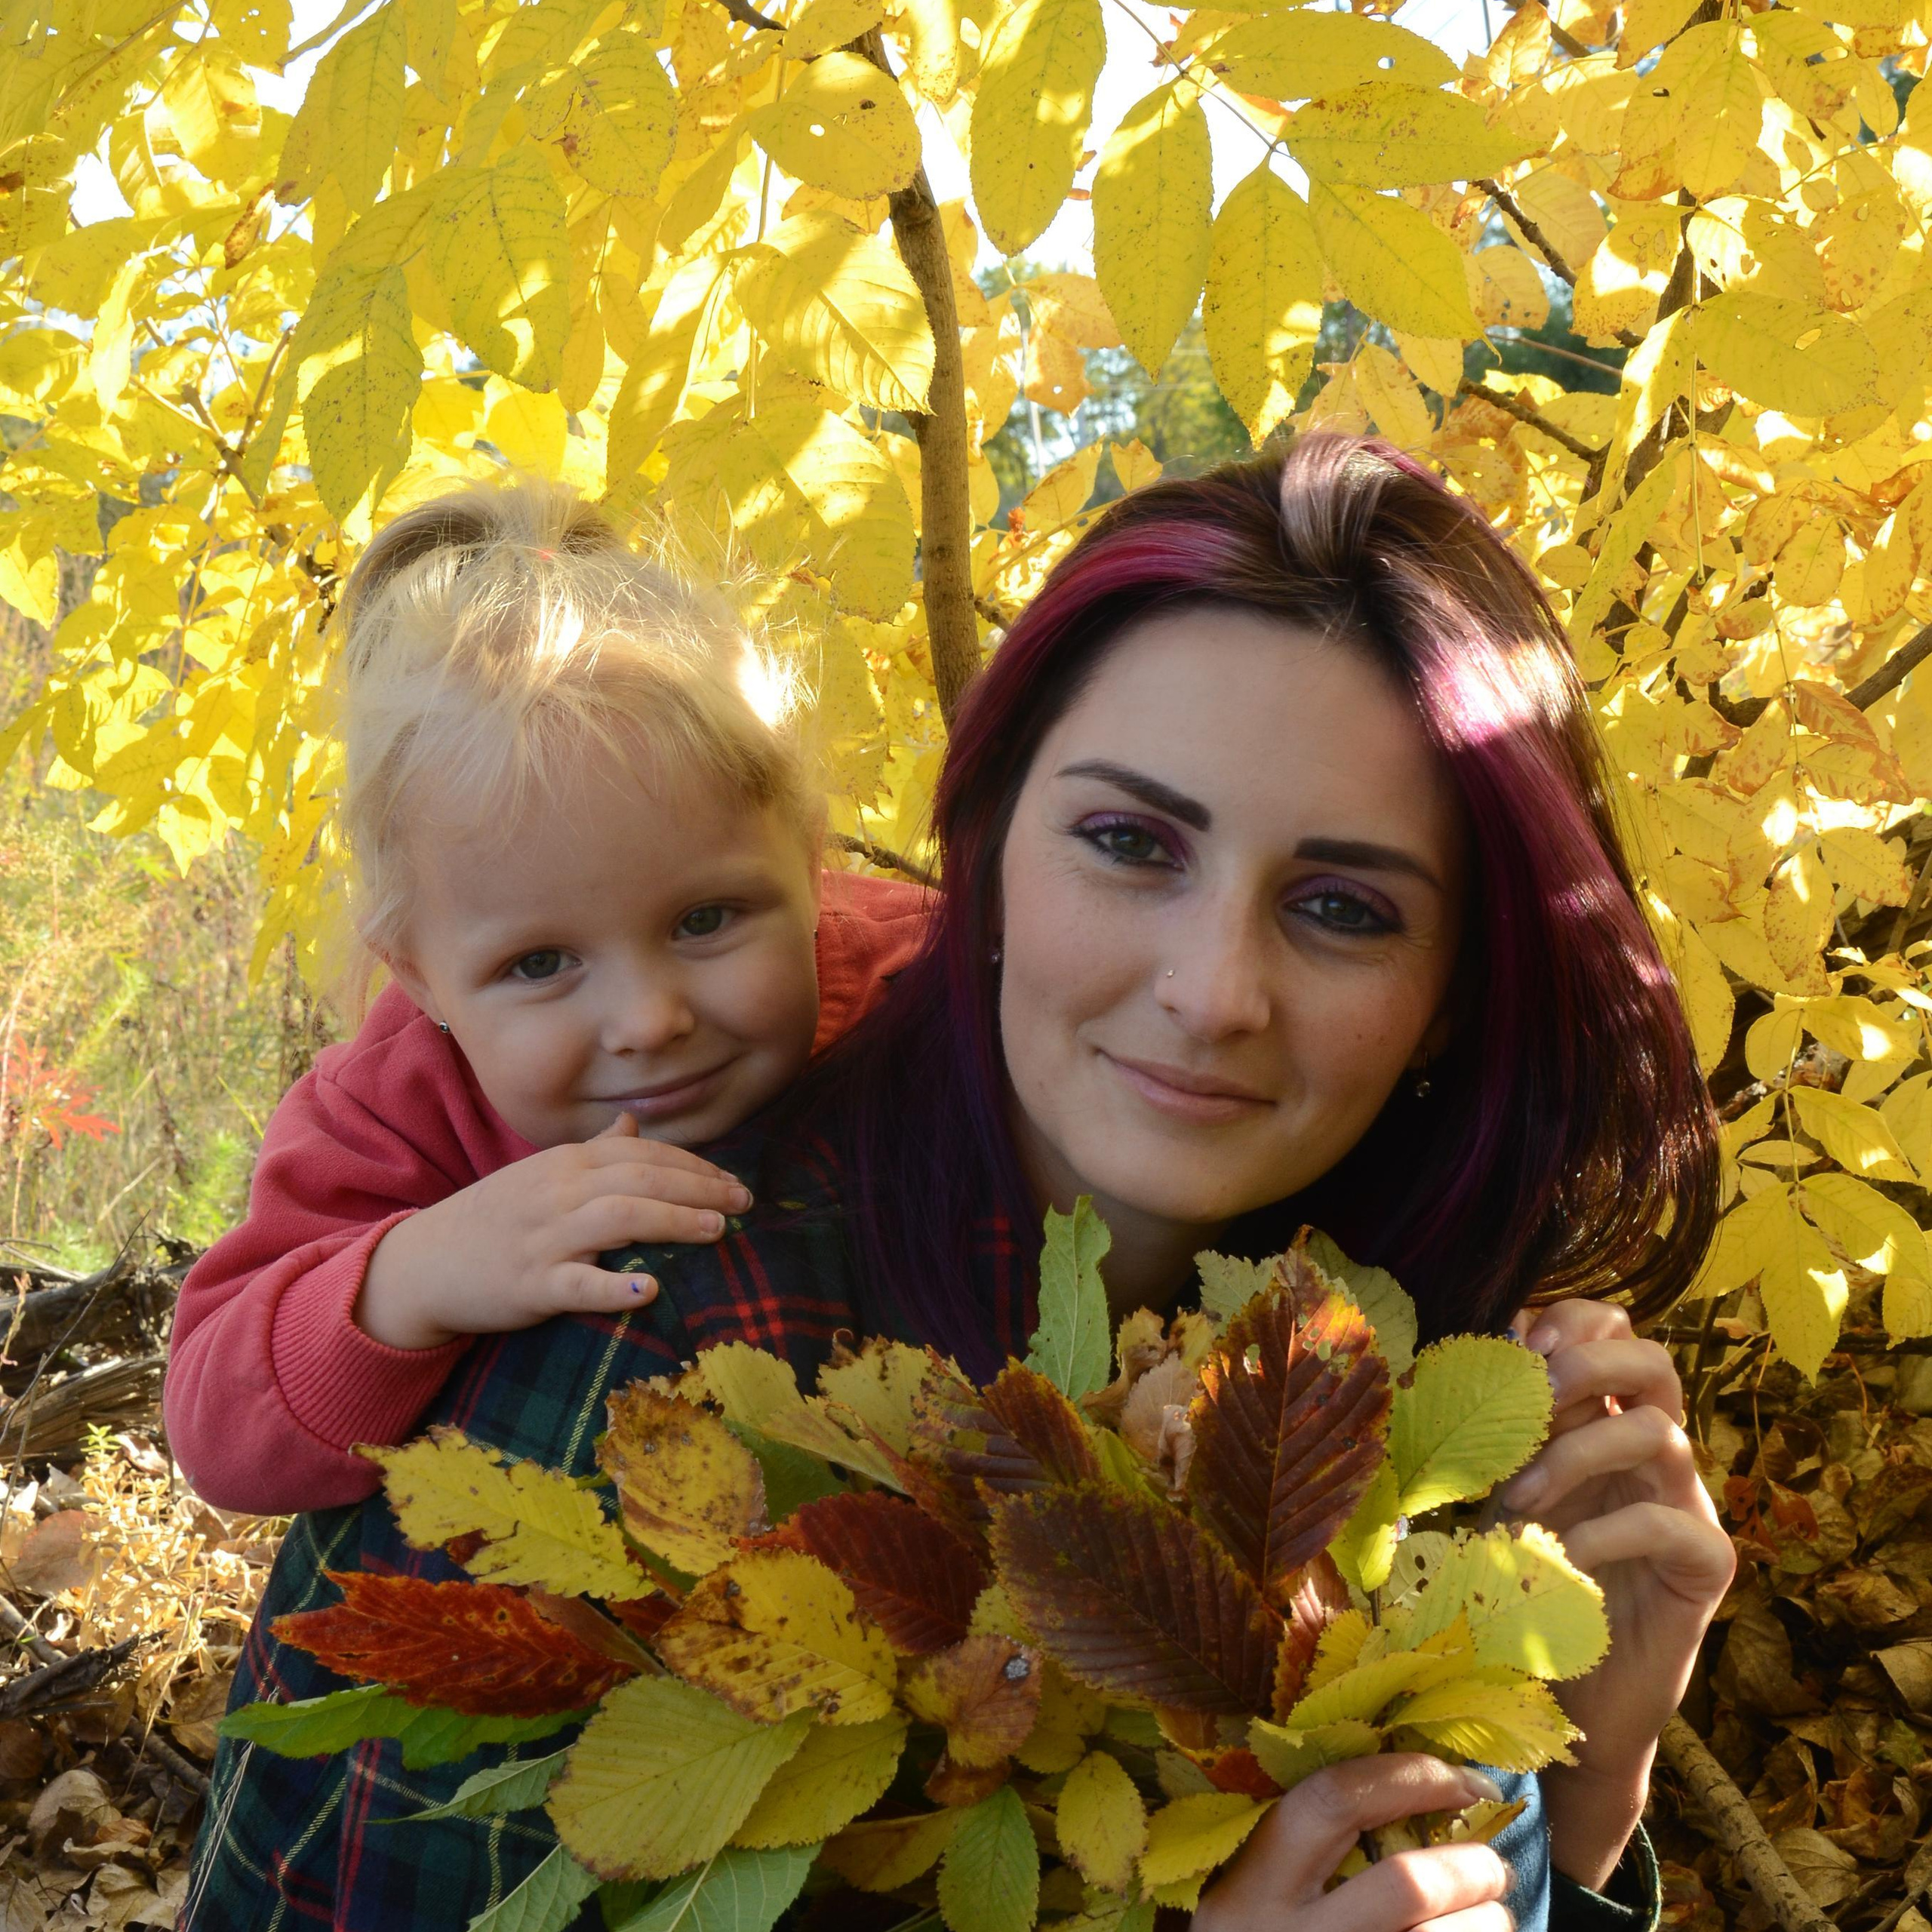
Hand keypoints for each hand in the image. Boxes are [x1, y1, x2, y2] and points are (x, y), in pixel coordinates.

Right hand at [356, 1114, 751, 1350]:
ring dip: (673, 1221)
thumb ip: (593, 1151)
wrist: (424, 1264)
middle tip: (744, 1203)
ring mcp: (544, 1238)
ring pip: (618, 1219)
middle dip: (699, 1188)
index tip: (733, 1182)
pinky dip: (616, 1284)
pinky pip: (578, 1283)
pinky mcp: (531, 1284)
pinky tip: (652, 1287)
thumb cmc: (495, 1219)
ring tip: (717, 1230)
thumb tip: (634, 1124)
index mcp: (565, 1163)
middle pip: (640, 1178)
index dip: (693, 1165)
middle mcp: (558, 1192)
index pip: (641, 1153)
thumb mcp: (542, 1175)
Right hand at [1195, 1757, 1511, 1931]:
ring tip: (1490, 1917)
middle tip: (1492, 1866)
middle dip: (1471, 1866)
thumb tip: (1415, 1799)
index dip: (1411, 1778)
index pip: (1333, 1801)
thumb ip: (1300, 1856)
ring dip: (1489, 1922)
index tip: (1465, 1783)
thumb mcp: (1250, 1900)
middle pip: (1408, 1884)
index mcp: (1253, 1889)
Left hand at [1498, 1298, 1735, 1888]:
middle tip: (1534, 1394)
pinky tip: (1562, 1559)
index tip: (1519, 1345)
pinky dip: (1604, 1532)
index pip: (1613, 1331)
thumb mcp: (1506, 1492)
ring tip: (1519, 1500)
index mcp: (1606, 1419)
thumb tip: (1462, 1364)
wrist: (1573, 1690)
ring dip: (1576, 1454)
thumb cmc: (1532, 1579)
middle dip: (1590, 1362)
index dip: (1572, 1321)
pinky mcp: (1705, 1565)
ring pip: (1661, 1434)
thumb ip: (1502, 1433)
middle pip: (1656, 1362)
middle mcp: (1654, 1452)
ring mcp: (1688, 1504)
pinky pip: (1670, 1523)